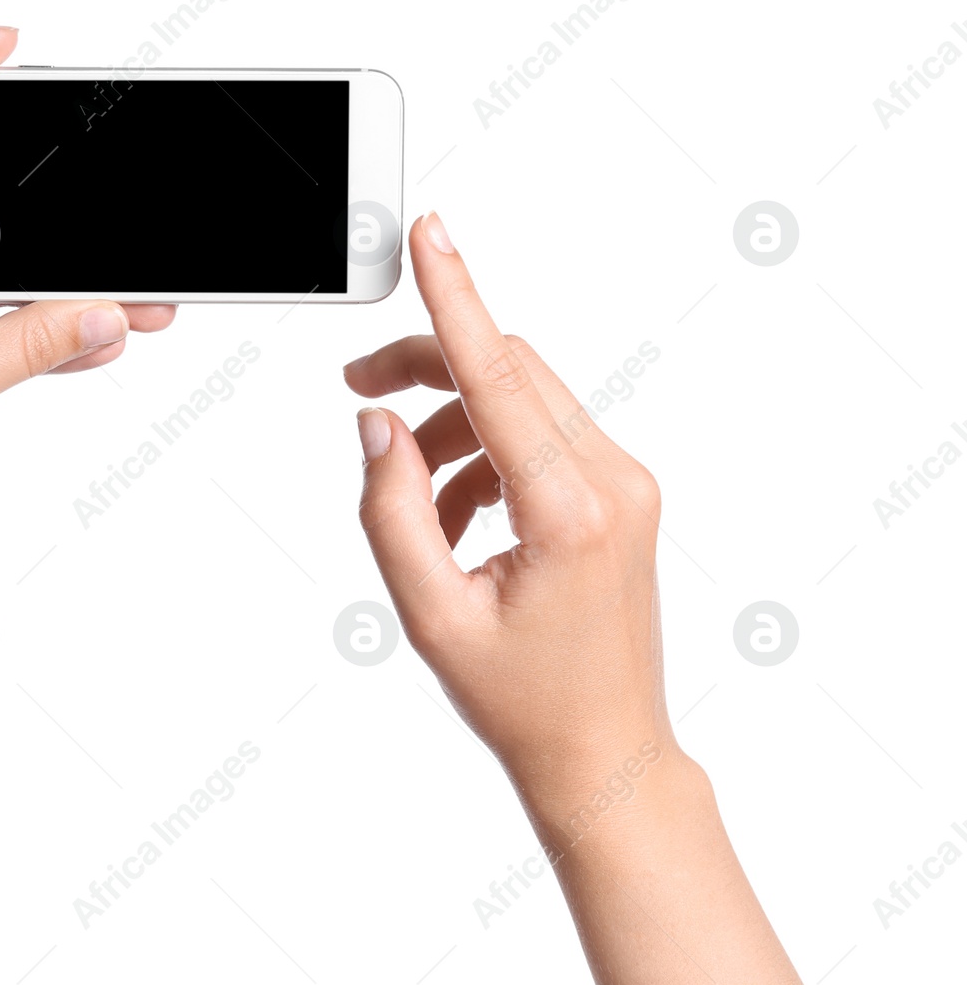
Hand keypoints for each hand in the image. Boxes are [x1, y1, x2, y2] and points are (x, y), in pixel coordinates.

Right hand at [345, 211, 807, 984]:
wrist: (604, 750)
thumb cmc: (524, 700)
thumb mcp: (430, 615)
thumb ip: (392, 510)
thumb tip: (378, 425)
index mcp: (572, 511)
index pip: (500, 377)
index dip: (455, 298)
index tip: (432, 233)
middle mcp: (614, 482)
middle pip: (508, 371)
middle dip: (428, 367)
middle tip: (357, 391)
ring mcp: (627, 484)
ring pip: (522, 398)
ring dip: (452, 424)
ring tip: (413, 501)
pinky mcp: (621, 492)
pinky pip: (539, 433)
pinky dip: (483, 453)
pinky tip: (457, 517)